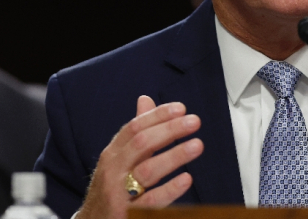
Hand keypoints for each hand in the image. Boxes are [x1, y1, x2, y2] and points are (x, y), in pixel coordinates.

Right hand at [78, 96, 203, 218]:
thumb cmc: (109, 190)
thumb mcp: (117, 160)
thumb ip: (134, 132)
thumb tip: (146, 100)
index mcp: (112, 154)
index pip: (134, 128)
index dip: (157, 116)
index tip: (181, 108)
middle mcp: (113, 171)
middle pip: (141, 144)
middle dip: (169, 130)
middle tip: (194, 122)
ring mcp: (118, 193)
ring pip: (147, 170)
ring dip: (174, 155)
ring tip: (197, 145)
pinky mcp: (126, 214)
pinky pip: (151, 201)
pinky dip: (169, 189)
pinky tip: (186, 179)